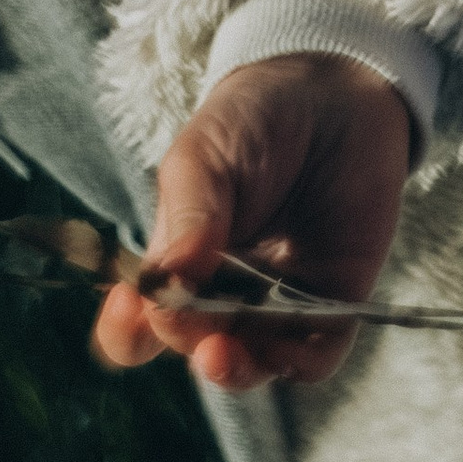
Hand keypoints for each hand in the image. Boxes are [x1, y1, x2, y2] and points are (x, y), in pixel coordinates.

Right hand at [93, 55, 410, 391]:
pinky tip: (286, 349)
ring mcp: (279, 302)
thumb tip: (166, 280)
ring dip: (234, 369)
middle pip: (193, 344)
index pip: (139, 326)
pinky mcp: (336, 299)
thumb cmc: (254, 122)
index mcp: (177, 267)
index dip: (125, 330)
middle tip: (182, 308)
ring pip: (252, 363)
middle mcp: (224, 296)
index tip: (126, 305)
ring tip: (219, 352)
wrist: (334, 92)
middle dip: (183, 335)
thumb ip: (189, 214)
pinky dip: (302, 360)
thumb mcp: (205, 156)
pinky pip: (319, 353)